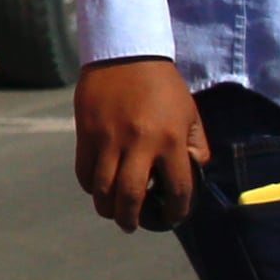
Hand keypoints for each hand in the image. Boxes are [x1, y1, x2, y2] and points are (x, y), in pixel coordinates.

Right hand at [75, 55, 207, 230]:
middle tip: (132, 225)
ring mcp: (109, 138)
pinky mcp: (87, 133)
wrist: (126, 54)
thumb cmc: (163, 86)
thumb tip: (191, 175)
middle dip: (131, 219)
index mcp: (169, 139)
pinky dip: (90, 186)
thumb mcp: (189, 114)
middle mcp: (139, 142)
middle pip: (130, 196)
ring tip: (113, 212)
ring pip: (102, 189)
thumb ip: (196, 146)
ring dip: (107, 208)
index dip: (176, 211)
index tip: (173, 217)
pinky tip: (98, 187)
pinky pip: (84, 172)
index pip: (176, 188)